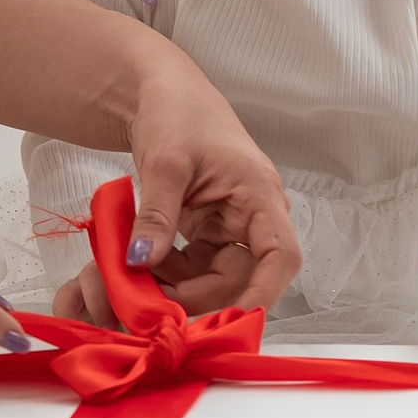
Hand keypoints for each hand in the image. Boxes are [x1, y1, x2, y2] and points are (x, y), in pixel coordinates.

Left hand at [125, 78, 300, 312]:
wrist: (163, 94)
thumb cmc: (177, 113)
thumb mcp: (165, 162)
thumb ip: (157, 215)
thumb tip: (142, 261)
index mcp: (259, 195)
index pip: (281, 256)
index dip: (264, 294)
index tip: (234, 323)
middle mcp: (254, 217)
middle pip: (242, 277)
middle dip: (198, 295)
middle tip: (149, 301)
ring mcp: (232, 227)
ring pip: (216, 278)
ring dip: (179, 287)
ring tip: (136, 281)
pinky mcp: (210, 233)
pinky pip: (197, 268)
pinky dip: (171, 274)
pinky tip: (143, 268)